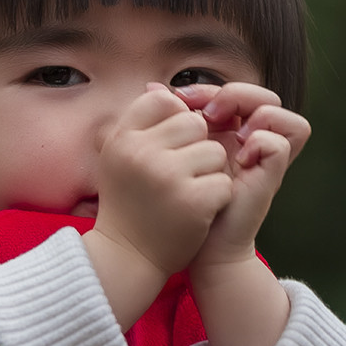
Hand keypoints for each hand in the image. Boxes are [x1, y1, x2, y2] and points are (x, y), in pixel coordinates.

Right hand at [87, 83, 232, 278]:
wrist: (128, 258)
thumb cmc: (129, 203)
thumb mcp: (121, 157)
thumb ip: (140, 124)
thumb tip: (160, 87)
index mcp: (122, 137)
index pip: (162, 100)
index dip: (175, 120)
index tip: (170, 147)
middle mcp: (141, 152)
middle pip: (195, 123)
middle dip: (196, 146)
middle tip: (180, 175)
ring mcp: (167, 176)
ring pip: (215, 151)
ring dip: (209, 172)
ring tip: (187, 194)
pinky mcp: (193, 200)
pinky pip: (223, 181)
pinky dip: (217, 198)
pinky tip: (197, 212)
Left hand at [173, 82, 310, 273]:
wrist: (194, 245)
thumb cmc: (179, 202)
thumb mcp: (169, 153)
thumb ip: (165, 121)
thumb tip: (151, 85)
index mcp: (227, 132)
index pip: (231, 91)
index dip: (208, 89)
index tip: (178, 100)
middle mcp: (249, 141)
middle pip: (261, 93)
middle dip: (232, 93)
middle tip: (205, 114)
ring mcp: (262, 158)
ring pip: (277, 109)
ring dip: (253, 112)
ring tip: (227, 134)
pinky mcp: (271, 176)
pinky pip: (281, 142)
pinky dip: (260, 143)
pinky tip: (236, 158)